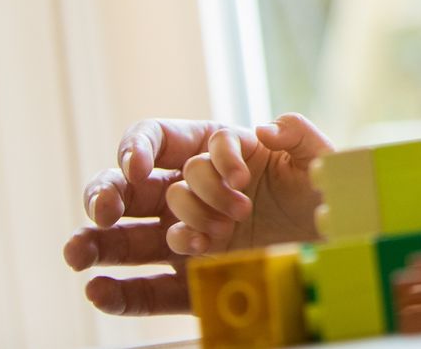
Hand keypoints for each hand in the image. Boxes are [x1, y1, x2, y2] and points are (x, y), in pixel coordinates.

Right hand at [61, 114, 330, 315]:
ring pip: (127, 240)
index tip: (138, 167)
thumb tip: (266, 129)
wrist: (342, 246)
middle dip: (107, 194)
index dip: (138, 149)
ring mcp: (186, 240)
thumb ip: (299, 135)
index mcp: (213, 154)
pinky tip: (99, 290)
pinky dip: (121, 292)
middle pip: (129, 190)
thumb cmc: (327, 194)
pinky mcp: (192, 283)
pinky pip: (148, 291)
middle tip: (105, 210)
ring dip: (97, 244)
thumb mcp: (320, 158)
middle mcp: (191, 195)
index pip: (159, 140)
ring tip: (77, 252)